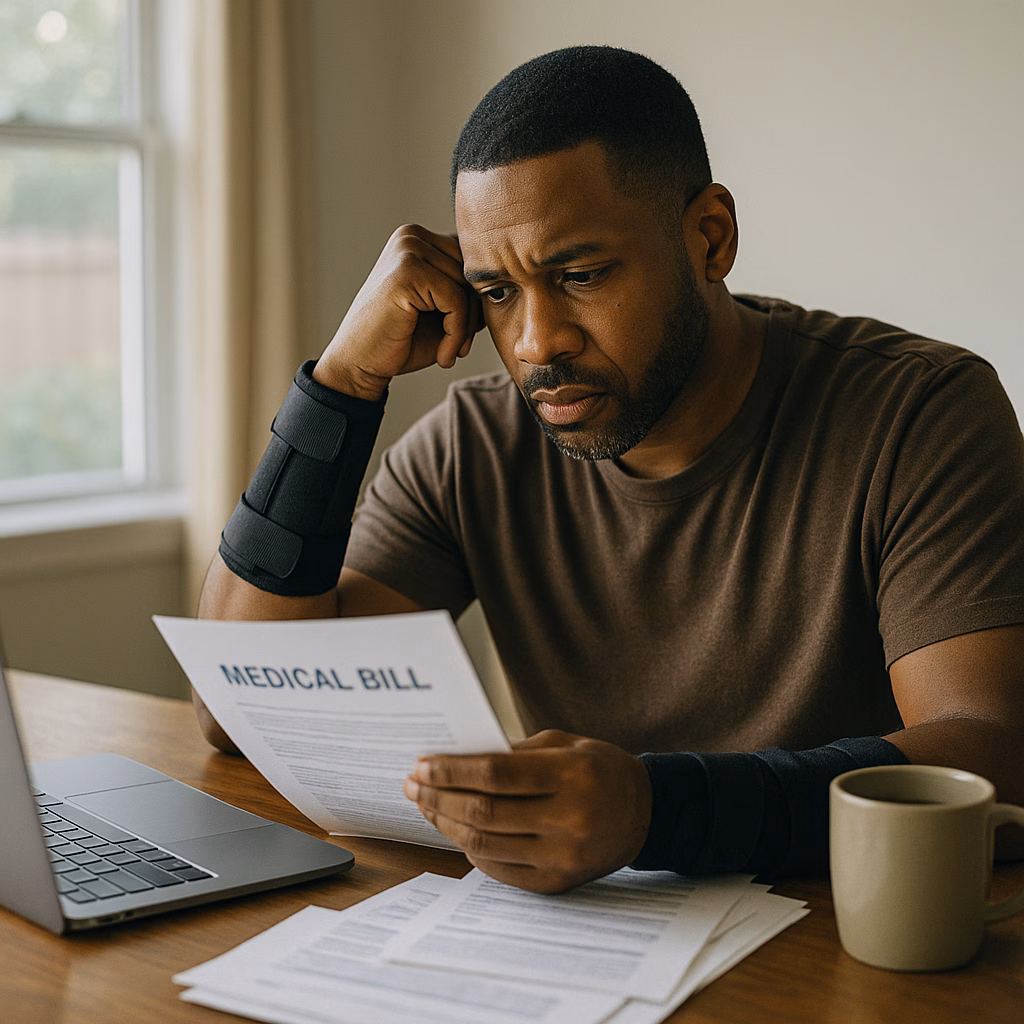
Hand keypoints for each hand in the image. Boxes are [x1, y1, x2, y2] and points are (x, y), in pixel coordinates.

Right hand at [315, 225, 482, 399]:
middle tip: (460, 347)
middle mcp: (411, 236)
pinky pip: (456, 300)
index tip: (465, 334)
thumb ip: (467, 289)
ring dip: (465, 328)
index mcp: (419, 239)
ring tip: (449, 352)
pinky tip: (443, 356)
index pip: (472, 260)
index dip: (475, 299)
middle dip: (474, 313)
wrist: (360, 365)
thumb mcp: (442, 310)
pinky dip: (456, 334)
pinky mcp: (407, 271)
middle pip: (473, 270)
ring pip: (467, 286)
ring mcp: (407, 250)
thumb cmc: (401, 341)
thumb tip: (509, 282)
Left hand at [403, 729, 652, 892]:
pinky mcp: (557, 883)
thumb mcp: (563, 744)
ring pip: (484, 843)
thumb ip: (514, 751)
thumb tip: (457, 759)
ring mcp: (562, 856)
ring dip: (446, 823)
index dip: (452, 771)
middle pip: (484, 811)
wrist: (645, 814)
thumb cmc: (599, 769)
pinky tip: (456, 829)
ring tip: (427, 806)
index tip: (421, 765)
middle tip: (412, 785)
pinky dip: (470, 848)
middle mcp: (568, 819)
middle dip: (439, 797)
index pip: (496, 774)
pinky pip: (499, 869)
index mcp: (572, 776)